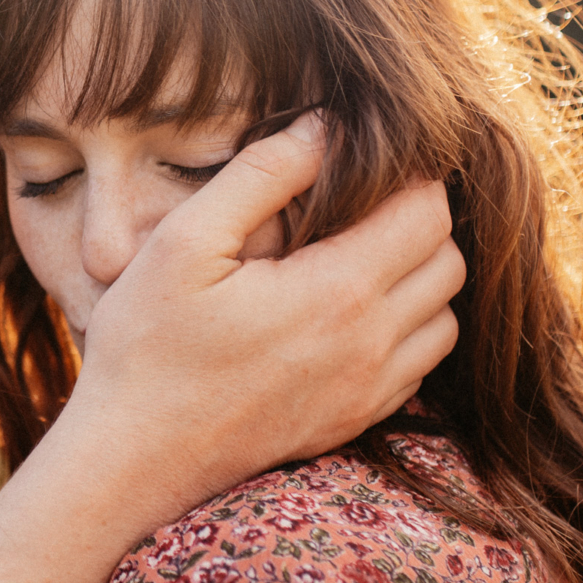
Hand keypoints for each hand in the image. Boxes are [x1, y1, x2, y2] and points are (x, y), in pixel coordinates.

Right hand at [69, 111, 462, 520]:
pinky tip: (346, 312)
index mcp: (336, 292)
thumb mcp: (185, 240)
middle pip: (448, 260)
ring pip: (445, 316)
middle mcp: (370, 346)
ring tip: (354, 253)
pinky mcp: (354, 420)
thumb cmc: (147, 344)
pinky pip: (420, 365)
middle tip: (357, 202)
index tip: (360, 163)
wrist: (134, 457)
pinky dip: (406, 328)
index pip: (427, 212)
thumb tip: (325, 125)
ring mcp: (367, 391)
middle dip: (417, 219)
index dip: (407, 175)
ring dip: (418, 276)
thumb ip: (262, 173)